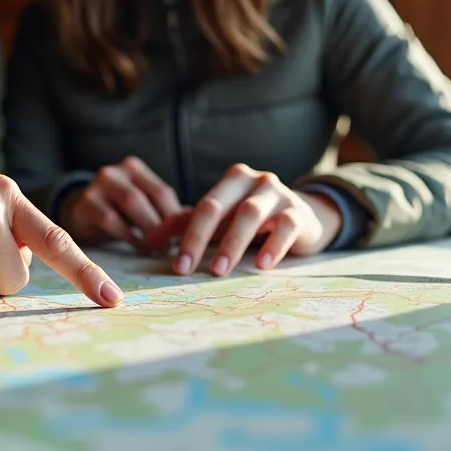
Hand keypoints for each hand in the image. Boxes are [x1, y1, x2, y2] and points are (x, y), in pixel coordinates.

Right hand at [60, 156, 184, 247]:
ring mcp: (97, 185)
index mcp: (133, 168)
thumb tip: (195, 222)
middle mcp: (114, 171)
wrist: (77, 214)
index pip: (162, 191)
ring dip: (147, 229)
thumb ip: (164, 211)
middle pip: (148, 196)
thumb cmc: (117, 213)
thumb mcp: (140, 207)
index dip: (175, 217)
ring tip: (156, 249)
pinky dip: (127, 235)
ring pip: (131, 203)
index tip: (184, 239)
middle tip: (171, 248)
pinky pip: (110, 220)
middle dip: (162, 225)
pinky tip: (136, 247)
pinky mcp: (83, 204)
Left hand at [142, 164, 341, 275]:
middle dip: (201, 239)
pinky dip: (273, 245)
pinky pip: (285, 226)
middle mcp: (253, 181)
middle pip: (220, 207)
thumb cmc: (254, 219)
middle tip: (188, 270)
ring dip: (233, 243)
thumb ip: (185, 225)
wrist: (306, 217)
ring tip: (219, 270)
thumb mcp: (222, 219)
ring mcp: (278, 194)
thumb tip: (145, 241)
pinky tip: (262, 265)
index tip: (177, 267)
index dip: (187, 236)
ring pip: (250, 214)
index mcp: (230, 181)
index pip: (202, 208)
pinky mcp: (299, 212)